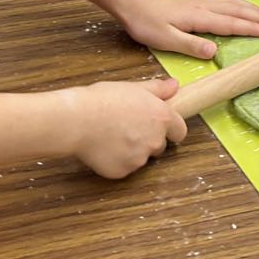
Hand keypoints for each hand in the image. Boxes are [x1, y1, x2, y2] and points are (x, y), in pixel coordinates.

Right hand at [68, 79, 184, 178]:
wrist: (78, 120)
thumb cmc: (102, 100)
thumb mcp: (133, 87)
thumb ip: (157, 89)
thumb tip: (174, 86)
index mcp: (161, 117)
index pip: (180, 131)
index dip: (171, 130)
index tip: (163, 128)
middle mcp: (155, 140)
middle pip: (160, 145)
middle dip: (149, 139)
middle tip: (129, 128)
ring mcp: (139, 159)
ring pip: (141, 157)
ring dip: (133, 151)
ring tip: (112, 136)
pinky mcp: (123, 172)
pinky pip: (124, 168)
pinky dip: (117, 161)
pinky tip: (104, 148)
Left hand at [112, 0, 258, 59]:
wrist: (132, 0)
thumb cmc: (146, 23)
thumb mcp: (165, 39)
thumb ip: (190, 45)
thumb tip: (215, 51)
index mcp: (198, 17)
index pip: (230, 23)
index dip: (251, 28)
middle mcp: (204, 6)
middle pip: (237, 10)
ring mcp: (201, 1)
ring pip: (233, 3)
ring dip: (252, 8)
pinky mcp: (196, 0)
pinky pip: (225, 0)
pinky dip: (240, 3)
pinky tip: (243, 6)